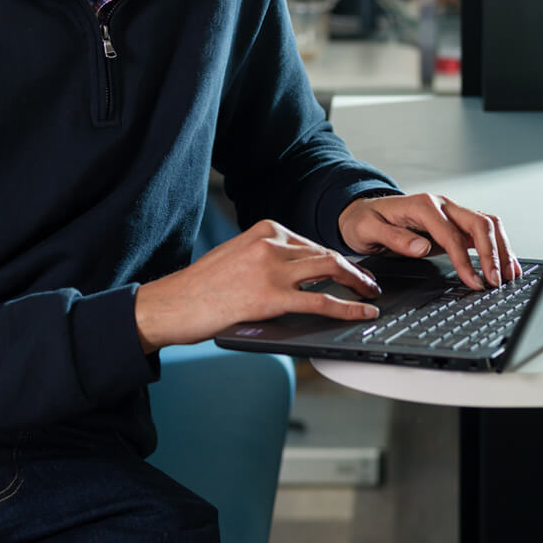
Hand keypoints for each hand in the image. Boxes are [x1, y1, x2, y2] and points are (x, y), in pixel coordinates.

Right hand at [135, 219, 381, 352]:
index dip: (335, 259)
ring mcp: (272, 268)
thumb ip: (267, 258)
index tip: (349, 269)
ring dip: (358, 283)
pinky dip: (349, 306)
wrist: (172, 304)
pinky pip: (322, 300)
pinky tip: (362, 312)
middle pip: (326, 253)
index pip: (310, 243)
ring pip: (330, 269)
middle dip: (353, 269)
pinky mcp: (272, 297)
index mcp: (263, 230)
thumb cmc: (200, 287)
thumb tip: (298, 274)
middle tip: (369, 282)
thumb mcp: (237, 257)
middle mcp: (270, 243)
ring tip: (370, 295)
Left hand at [338, 193, 519, 290]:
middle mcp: (441, 205)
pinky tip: (506, 264)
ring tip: (510, 275)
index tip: (474, 282)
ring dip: (502, 248)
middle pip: (479, 223)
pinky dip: (498, 246)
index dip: (465, 260)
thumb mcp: (368, 230)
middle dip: (493, 253)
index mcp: (422, 206)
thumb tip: (423, 247)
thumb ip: (395, 238)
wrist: (362, 212)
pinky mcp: (454, 223)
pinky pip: (483, 231)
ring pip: (487, 224)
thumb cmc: (364, 221)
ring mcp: (450, 213)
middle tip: (497, 282)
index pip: (452, 234)